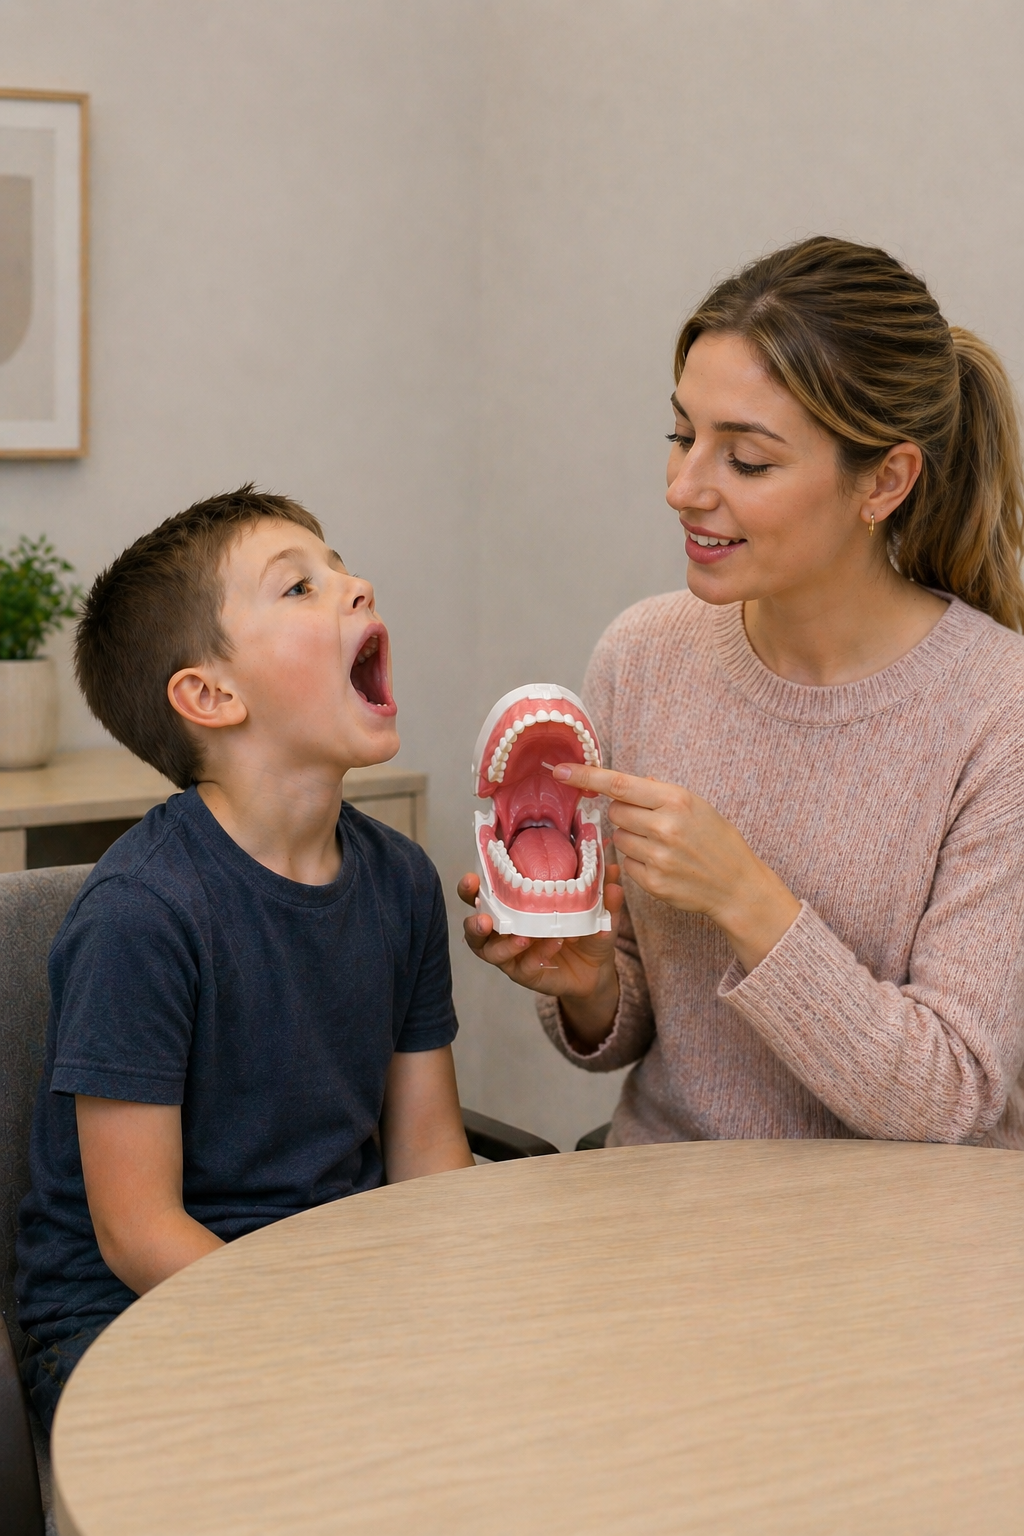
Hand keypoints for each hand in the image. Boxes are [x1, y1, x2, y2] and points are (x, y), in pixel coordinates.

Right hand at [457, 858, 623, 1049]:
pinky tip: (553, 943)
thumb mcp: (596, 910)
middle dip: (473, 920)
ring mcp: (511, 955)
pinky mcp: (525, 974)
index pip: (481, 894)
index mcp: (511, 906)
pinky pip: (524, 965)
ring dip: (502, 944)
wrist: (595, 970)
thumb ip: (602, 892)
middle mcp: (504, 930)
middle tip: (483, 917)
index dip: (470, 887)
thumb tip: (613, 867)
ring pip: (490, 952)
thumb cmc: (584, 931)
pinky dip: (537, 954)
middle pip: (473, 927)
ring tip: (523, 936)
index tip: (472, 877)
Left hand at [551, 763, 800, 972]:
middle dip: (623, 814)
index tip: (559, 771)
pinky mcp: (652, 882)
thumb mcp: (696, 805)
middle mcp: (665, 827)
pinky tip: (662, 864)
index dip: (586, 776)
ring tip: (660, 845)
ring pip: (618, 838)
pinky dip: (638, 862)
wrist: (737, 885)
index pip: (619, 784)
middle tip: (648, 821)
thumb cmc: (717, 840)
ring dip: (630, 839)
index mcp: (676, 800)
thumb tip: (622, 785)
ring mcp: (657, 857)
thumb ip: (659, 792)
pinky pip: (626, 864)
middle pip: (614, 812)